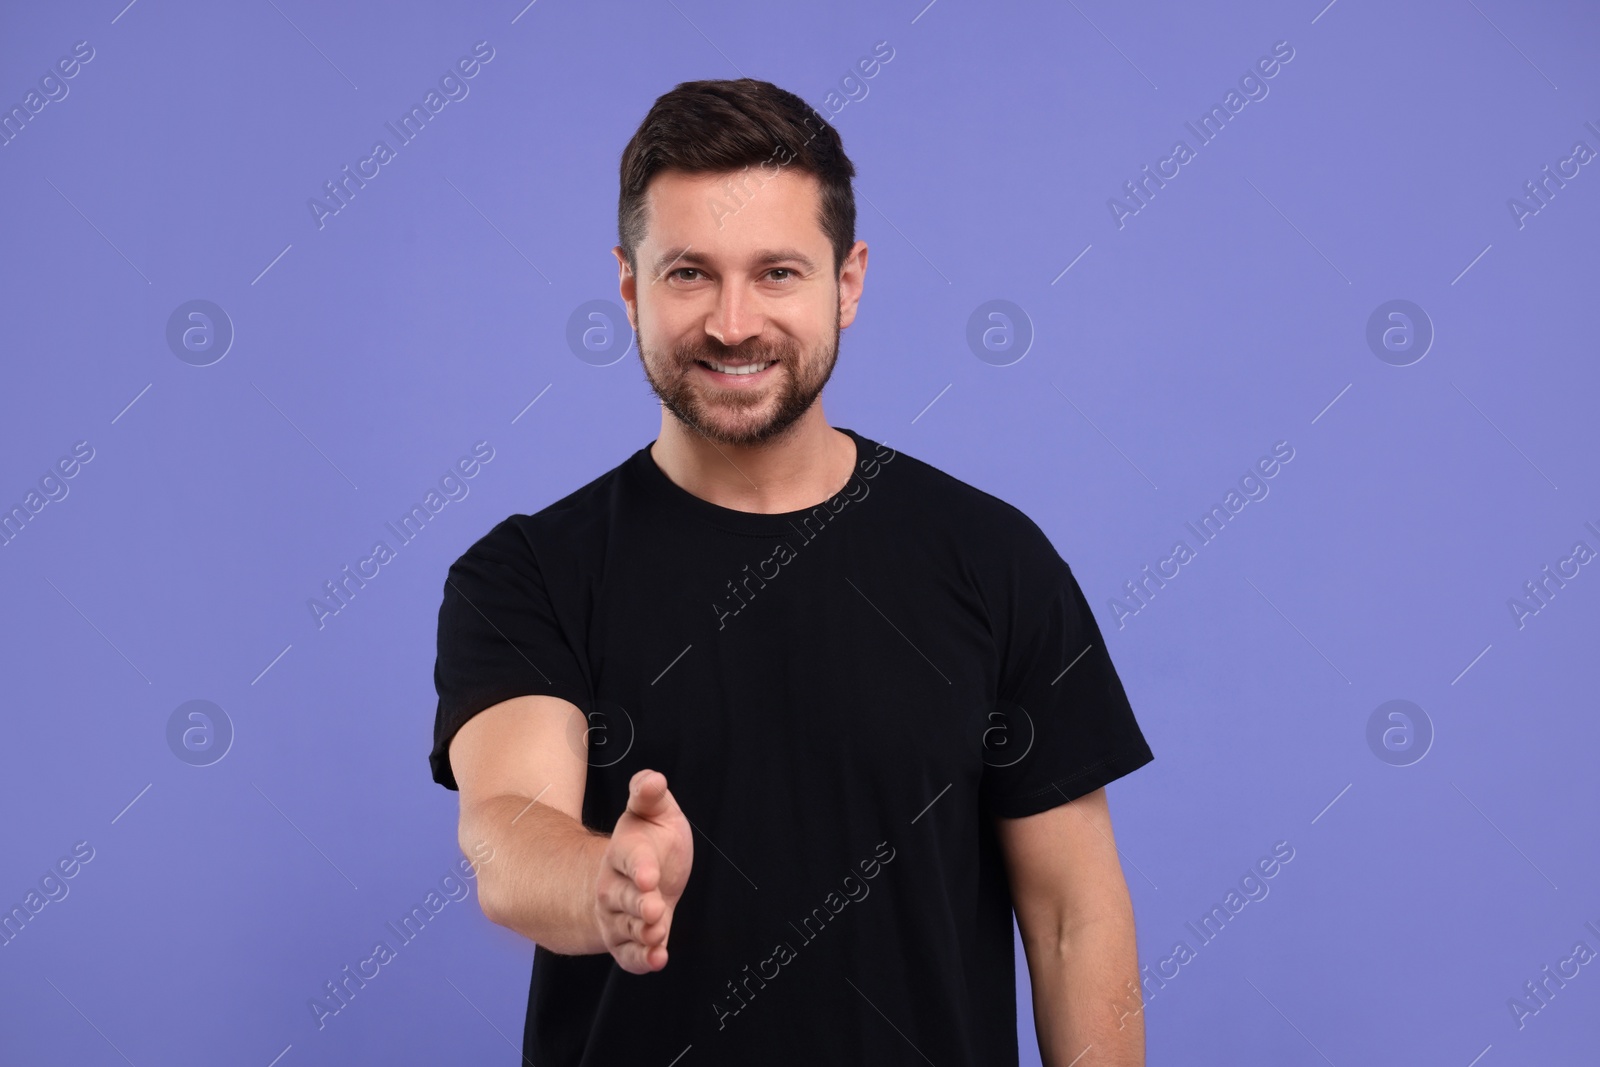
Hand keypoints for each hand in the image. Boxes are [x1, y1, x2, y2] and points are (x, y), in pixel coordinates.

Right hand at [596, 769, 692, 973]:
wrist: (637, 876)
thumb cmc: (650, 840)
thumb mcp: (654, 812)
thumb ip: (649, 795)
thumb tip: (654, 779)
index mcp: (625, 852)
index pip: (629, 858)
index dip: (639, 866)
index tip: (650, 875)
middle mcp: (614, 886)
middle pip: (620, 897)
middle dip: (636, 904)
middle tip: (654, 909)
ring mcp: (618, 916)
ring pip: (624, 928)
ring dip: (640, 934)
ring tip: (657, 934)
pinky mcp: (627, 941)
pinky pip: (629, 955)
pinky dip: (641, 960)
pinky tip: (658, 960)